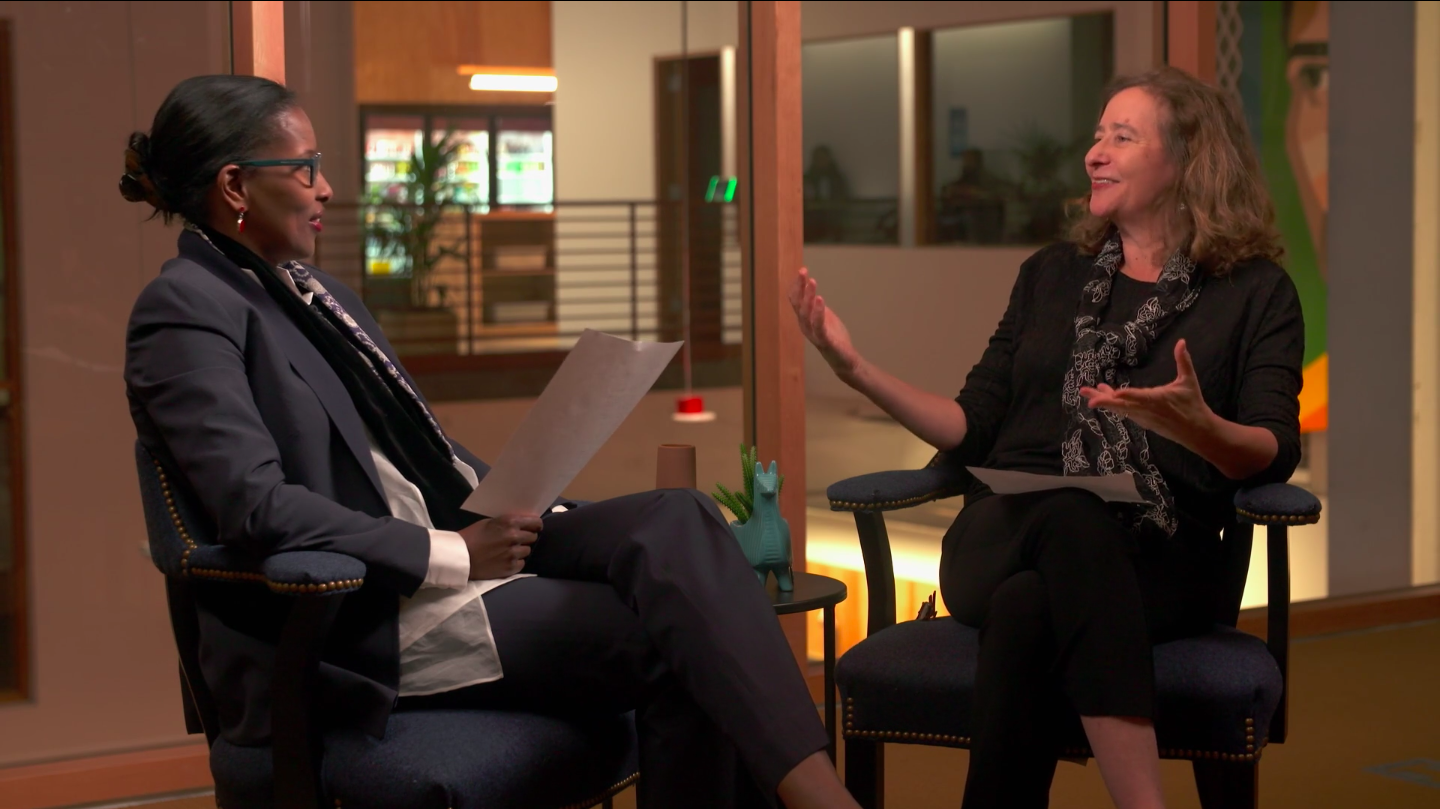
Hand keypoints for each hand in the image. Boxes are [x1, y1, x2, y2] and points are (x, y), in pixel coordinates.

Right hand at [459, 514, 541, 579]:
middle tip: (516, 540)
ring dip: (520, 550)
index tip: (534, 528)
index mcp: (510, 522)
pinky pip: (522, 563)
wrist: (460, 557)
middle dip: (526, 538)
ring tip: (508, 551)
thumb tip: (524, 524)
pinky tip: (505, 560)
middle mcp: (515, 537)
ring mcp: (513, 553)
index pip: (536, 522)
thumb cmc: (473, 536)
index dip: (536, 525)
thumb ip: (508, 523)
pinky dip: (516, 562)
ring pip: (528, 550)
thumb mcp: (490, 522)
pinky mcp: (511, 568)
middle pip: (533, 537)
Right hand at [788, 267, 860, 376]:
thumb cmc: (835, 339)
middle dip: (800, 287)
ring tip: (812, 282)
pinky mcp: (824, 340)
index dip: (797, 285)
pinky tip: (821, 300)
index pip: (796, 300)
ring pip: (805, 314)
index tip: (802, 271)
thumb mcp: (825, 318)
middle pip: (798, 304)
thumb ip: (817, 307)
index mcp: (805, 319)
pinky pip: (818, 325)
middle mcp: (805, 326)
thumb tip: (813, 291)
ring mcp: (813, 334)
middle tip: (803, 271)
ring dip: (808, 297)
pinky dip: (818, 312)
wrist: (845, 360)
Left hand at [1079, 340, 1214, 447]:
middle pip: (1121, 405)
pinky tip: (1104, 396)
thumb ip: (1183, 361)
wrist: (1196, 432)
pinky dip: (1113, 405)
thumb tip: (1181, 341)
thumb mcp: (1189, 381)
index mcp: (1158, 399)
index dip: (1128, 395)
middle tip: (1085, 394)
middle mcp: (1147, 410)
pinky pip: (1124, 412)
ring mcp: (1143, 418)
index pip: (1141, 397)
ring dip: (1104, 400)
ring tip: (1088, 391)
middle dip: (1102, 400)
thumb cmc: (1193, 405)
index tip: (1115, 392)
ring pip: (1120, 409)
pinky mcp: (1142, 422)